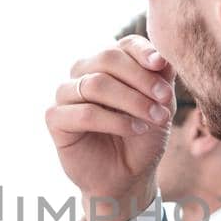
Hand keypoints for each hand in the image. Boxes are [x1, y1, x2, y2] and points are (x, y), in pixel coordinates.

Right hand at [46, 36, 174, 220]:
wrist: (128, 176)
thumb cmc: (142, 137)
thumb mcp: (160, 106)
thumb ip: (162, 79)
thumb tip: (163, 57)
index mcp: (109, 63)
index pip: (125, 45)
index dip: (143, 52)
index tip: (161, 66)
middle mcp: (84, 72)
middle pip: (108, 59)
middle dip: (141, 79)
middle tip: (164, 100)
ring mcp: (66, 94)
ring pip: (96, 84)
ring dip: (131, 101)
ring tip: (155, 118)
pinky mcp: (55, 118)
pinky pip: (84, 113)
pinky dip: (114, 121)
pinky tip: (135, 129)